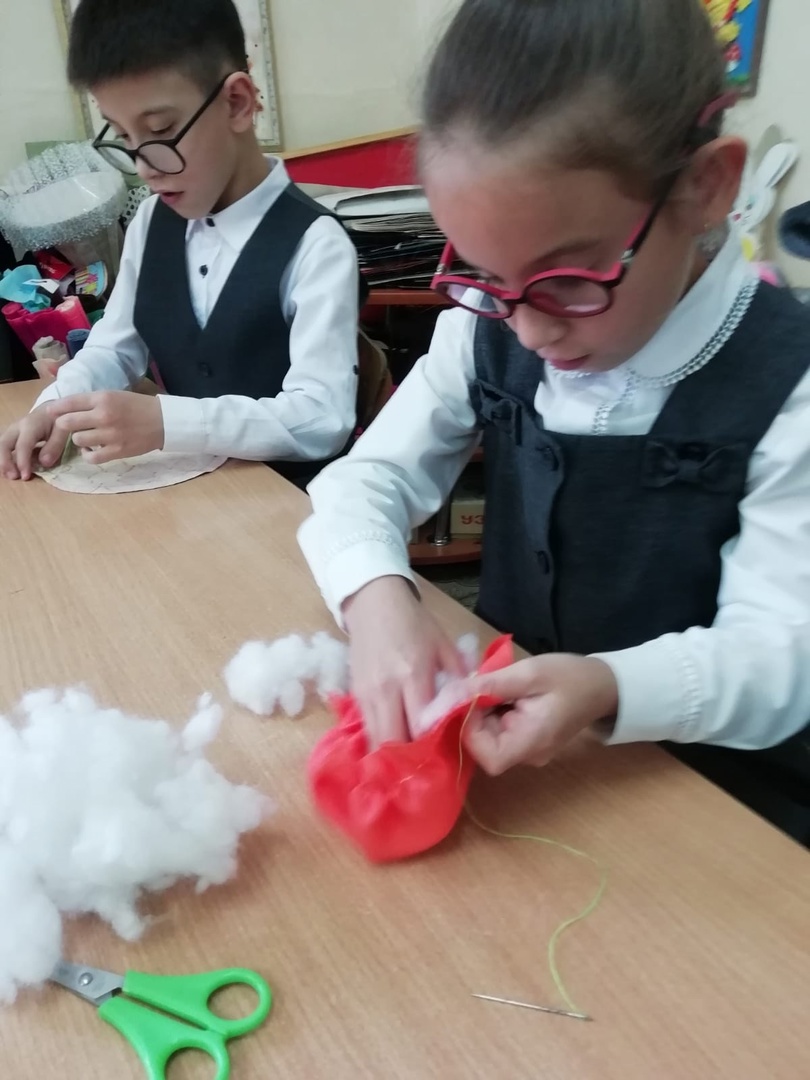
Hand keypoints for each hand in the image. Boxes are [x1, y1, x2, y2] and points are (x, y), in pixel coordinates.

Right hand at [0, 404, 62, 480]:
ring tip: (10, 476)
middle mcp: (17, 427)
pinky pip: (4, 447)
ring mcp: (13, 431)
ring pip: (1, 445)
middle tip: (13, 477)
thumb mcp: (62, 429)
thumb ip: (55, 445)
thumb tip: (44, 463)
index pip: (23, 445)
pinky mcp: (12, 436)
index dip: (23, 461)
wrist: (52, 409)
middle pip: (4, 444)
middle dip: (5, 462)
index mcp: (30, 425)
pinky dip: (4, 458)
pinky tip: (9, 470)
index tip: (25, 476)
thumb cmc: (58, 420)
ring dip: (3, 461)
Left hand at [39, 391, 164, 465]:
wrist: (163, 421)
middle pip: (67, 423)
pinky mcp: (117, 451)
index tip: (51, 412)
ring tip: (88, 438)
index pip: (69, 402)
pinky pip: (91, 458)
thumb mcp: (113, 395)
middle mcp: (104, 415)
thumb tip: (65, 408)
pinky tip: (93, 451)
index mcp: (102, 398)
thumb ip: (91, 401)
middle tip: (70, 427)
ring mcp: (110, 435)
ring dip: (80, 440)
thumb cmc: (136, 406)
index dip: (55, 408)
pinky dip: (88, 455)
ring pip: (78, 440)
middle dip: (64, 425)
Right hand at [342, 576, 466, 748]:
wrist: (374, 603)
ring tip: (411, 765)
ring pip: (377, 741)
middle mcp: (386, 690)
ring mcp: (366, 695)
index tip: (446, 759)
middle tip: (427, 770)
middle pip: (394, 741)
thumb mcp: (444, 646)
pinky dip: (381, 741)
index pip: (421, 727)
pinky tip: (395, 747)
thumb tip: (469, 712)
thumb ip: (458, 680)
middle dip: (410, 760)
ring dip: (394, 755)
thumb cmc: (414, 623)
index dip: (433, 748)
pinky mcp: (355, 696)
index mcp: (412, 676)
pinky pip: (368, 729)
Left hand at [463, 654, 617, 774]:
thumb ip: (490, 685)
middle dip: (475, 714)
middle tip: (482, 683)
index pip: (487, 756)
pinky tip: (504, 690)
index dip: (470, 730)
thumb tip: (452, 693)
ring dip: (484, 710)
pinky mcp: (526, 740)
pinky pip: (500, 730)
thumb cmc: (570, 677)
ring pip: (489, 735)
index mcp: (531, 743)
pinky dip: (494, 710)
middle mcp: (527, 755)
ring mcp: (527, 750)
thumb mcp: (529, 673)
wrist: (603, 684)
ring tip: (497, 683)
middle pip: (484, 745)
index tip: (472, 698)